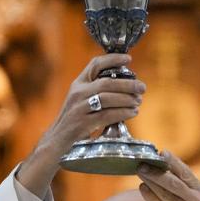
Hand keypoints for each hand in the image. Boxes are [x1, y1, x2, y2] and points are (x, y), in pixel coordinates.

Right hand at [17, 54, 145, 197]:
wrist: (57, 142)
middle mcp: (77, 93)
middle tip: (142, 87)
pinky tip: (132, 113)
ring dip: (127, 99)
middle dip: (128, 84)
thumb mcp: (81, 101)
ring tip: (138, 101)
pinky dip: (123, 113)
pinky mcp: (83, 123)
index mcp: (77, 84)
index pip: (95, 64)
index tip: (129, 59)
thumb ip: (97, 92)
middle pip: (106, 82)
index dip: (113, 59)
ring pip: (108, 98)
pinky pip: (107, 115)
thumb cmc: (74, 122)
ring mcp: (79, 108)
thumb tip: (127, 88)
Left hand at [137, 151, 199, 200]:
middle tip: (142, 161)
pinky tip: (142, 188)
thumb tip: (162, 173)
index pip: (185, 171)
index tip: (160, 152)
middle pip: (173, 180)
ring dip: (151, 180)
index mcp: (199, 190)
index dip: (173, 161)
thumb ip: (183, 189)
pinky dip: (151, 197)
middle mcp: (195, 199)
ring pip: (167, 192)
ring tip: (139, 171)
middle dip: (157, 170)